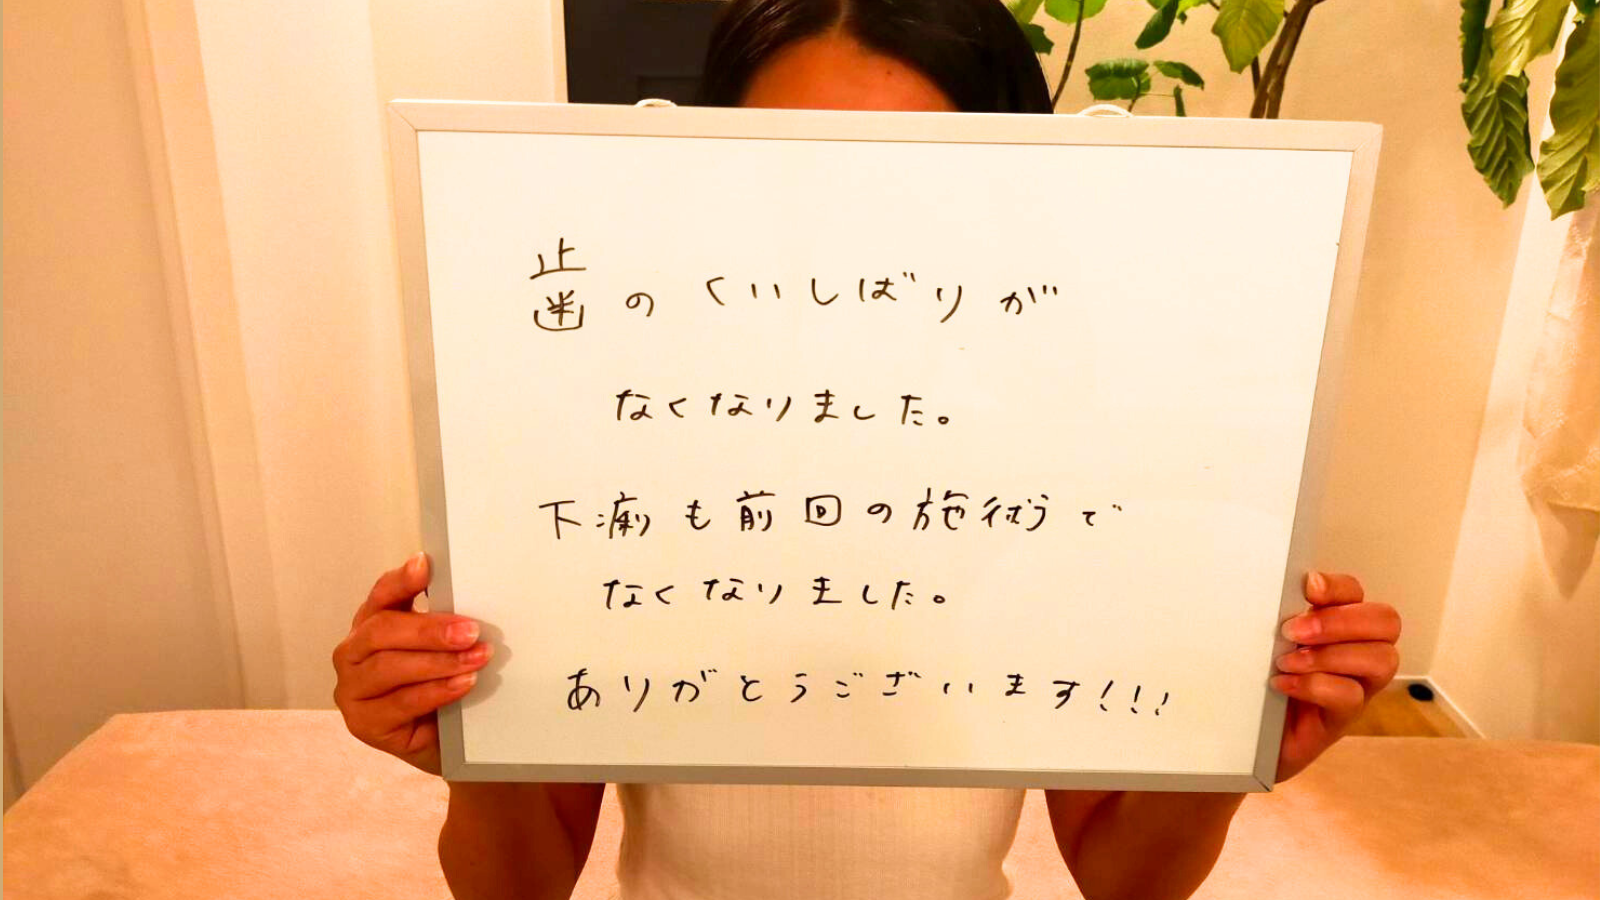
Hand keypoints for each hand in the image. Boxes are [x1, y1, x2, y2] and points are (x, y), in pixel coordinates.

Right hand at [332, 552, 491, 774]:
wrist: (447, 746)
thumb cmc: (442, 689)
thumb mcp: (443, 651)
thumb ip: (443, 625)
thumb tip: (470, 600)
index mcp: (370, 624)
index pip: (382, 594)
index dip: (402, 580)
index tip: (426, 565)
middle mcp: (353, 653)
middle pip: (383, 630)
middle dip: (429, 629)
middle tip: (470, 630)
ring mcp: (352, 690)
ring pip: (389, 667)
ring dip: (438, 662)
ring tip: (476, 658)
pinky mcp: (363, 724)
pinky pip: (400, 703)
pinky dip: (435, 691)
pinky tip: (462, 684)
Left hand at [1270, 571, 1399, 781]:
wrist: (1248, 736)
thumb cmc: (1261, 682)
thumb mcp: (1269, 642)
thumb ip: (1283, 618)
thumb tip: (1281, 594)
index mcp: (1338, 624)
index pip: (1356, 592)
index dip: (1337, 587)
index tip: (1307, 589)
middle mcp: (1358, 651)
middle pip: (1386, 622)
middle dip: (1340, 621)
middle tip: (1294, 631)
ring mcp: (1357, 686)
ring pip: (1382, 659)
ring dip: (1330, 655)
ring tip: (1286, 662)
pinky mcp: (1343, 719)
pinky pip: (1351, 696)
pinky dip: (1315, 686)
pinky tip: (1283, 685)